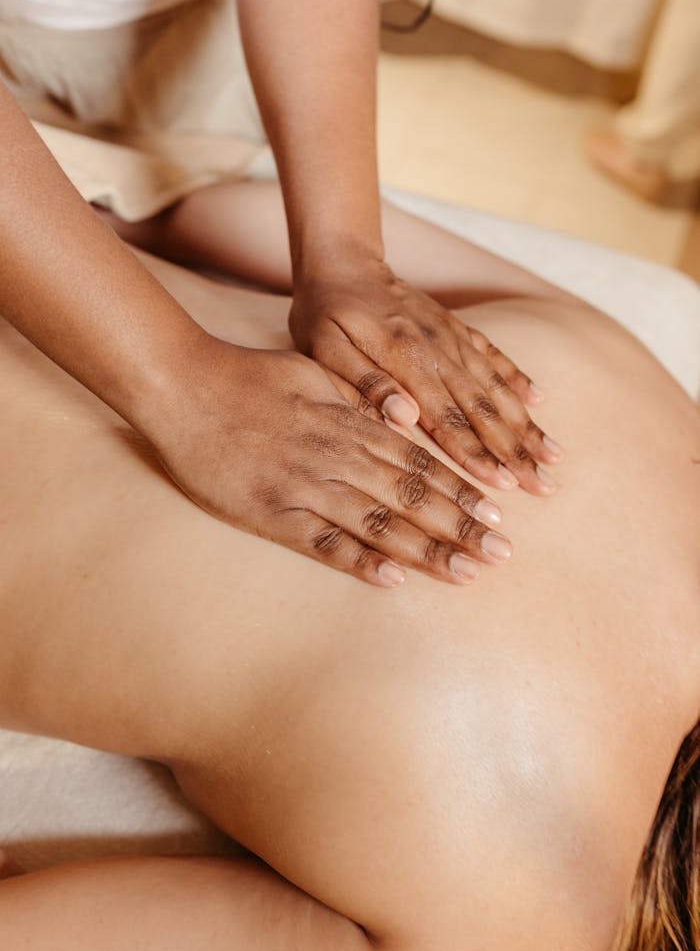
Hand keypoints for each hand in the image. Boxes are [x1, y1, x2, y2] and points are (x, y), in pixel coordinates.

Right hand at [151, 337, 511, 586]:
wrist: (185, 388)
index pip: (420, 462)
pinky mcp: (274, 516)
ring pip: (379, 523)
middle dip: (461, 526)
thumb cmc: (251, 377)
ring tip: (466, 572)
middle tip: (502, 553)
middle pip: (412, 497)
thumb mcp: (316, 372)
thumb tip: (406, 413)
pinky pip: (324, 543)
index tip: (496, 512)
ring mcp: (307, 489)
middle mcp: (338, 457)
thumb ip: (362, 396)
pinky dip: (360, 561)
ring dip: (427, 549)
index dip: (461, 489)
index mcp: (351, 423)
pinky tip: (394, 579)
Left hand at [289, 259, 562, 494]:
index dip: (476, 454)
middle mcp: (439, 350)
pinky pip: (493, 356)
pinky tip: (538, 401)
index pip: (448, 418)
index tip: (504, 485)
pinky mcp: (456, 328)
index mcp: (407, 361)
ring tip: (553, 457)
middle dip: (516, 451)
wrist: (344, 261)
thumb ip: (366, 385)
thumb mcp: (326, 351)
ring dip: (526, 424)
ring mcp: (452, 338)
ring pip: (496, 388)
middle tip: (546, 487)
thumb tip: (405, 419)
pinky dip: (517, 379)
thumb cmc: (326, 314)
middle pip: (484, 410)